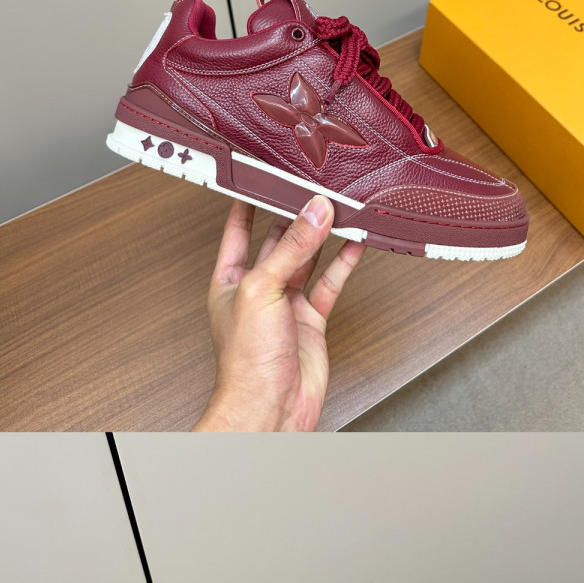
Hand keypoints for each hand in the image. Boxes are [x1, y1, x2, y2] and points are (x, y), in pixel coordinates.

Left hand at [202, 192, 361, 436]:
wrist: (269, 407)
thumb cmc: (245, 361)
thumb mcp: (261, 290)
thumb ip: (292, 249)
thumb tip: (313, 214)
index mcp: (229, 280)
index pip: (237, 231)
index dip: (247, 203)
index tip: (260, 175)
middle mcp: (257, 290)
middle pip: (279, 242)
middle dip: (296, 216)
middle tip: (315, 187)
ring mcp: (285, 305)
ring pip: (308, 260)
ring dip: (323, 237)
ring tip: (340, 208)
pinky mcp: (310, 321)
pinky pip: (329, 285)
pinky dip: (343, 264)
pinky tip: (354, 245)